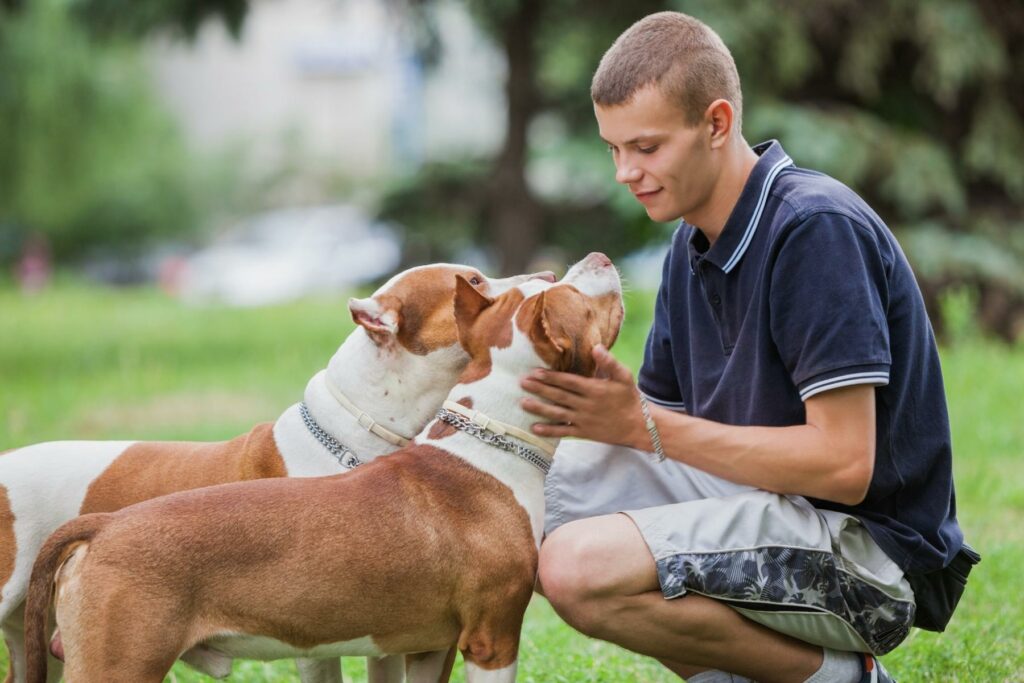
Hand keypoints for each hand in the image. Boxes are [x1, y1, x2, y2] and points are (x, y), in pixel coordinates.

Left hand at [520, 345, 648, 447]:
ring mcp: (584, 420)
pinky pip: (564, 432)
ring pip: (557, 413)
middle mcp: (586, 405)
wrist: (638, 425)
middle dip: (539, 389)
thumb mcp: (623, 376)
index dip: (551, 377)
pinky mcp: (584, 432)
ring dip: (539, 408)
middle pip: (559, 396)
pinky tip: (534, 428)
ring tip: (523, 403)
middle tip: (522, 383)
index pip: (568, 382)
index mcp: (594, 389)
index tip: (535, 372)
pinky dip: (549, 431)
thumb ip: (609, 362)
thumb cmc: (629, 398)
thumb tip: (596, 347)